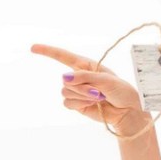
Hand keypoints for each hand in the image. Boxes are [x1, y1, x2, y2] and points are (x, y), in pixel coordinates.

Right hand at [30, 43, 148, 134]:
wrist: (127, 111)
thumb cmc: (121, 91)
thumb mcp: (106, 79)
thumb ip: (84, 77)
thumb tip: (63, 78)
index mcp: (85, 65)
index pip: (62, 56)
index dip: (47, 51)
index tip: (33, 48)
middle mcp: (78, 77)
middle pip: (66, 80)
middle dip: (81, 87)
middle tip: (99, 92)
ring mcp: (77, 91)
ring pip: (66, 92)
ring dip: (82, 96)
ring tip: (98, 98)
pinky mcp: (77, 104)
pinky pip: (68, 103)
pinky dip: (80, 104)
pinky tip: (92, 104)